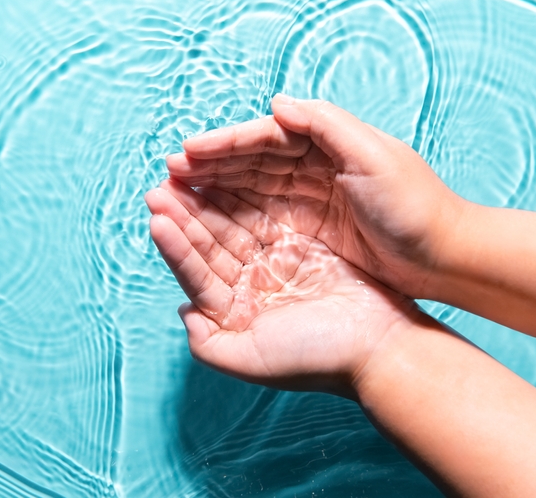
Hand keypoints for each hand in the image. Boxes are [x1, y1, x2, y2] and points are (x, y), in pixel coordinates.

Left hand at [145, 179, 419, 396]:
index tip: (155, 218)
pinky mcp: (305, 245)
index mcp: (237, 315)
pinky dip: (245, 198)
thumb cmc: (318, 358)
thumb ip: (208, 345)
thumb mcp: (252, 361)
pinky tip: (225, 178)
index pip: (197, 274)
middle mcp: (253, 289)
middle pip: (210, 246)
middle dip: (184, 216)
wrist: (381, 346)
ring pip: (233, 227)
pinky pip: (267, 216)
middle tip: (160, 185)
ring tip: (181, 175)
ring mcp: (278, 265)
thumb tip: (184, 311)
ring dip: (207, 203)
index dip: (175, 247)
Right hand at [166, 94, 467, 298]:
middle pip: (251, 161)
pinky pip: (261, 218)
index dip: (225, 143)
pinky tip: (208, 220)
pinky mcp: (311, 231)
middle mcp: (313, 167)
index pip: (265, 138)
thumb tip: (277, 102)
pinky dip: (232, 215)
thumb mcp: (376, 157)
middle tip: (169, 173)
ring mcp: (311, 200)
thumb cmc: (415, 206)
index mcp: (327, 143)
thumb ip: (327, 125)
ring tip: (176, 194)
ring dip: (214, 189)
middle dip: (210, 165)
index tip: (187, 151)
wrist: (446, 257)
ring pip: (250, 189)